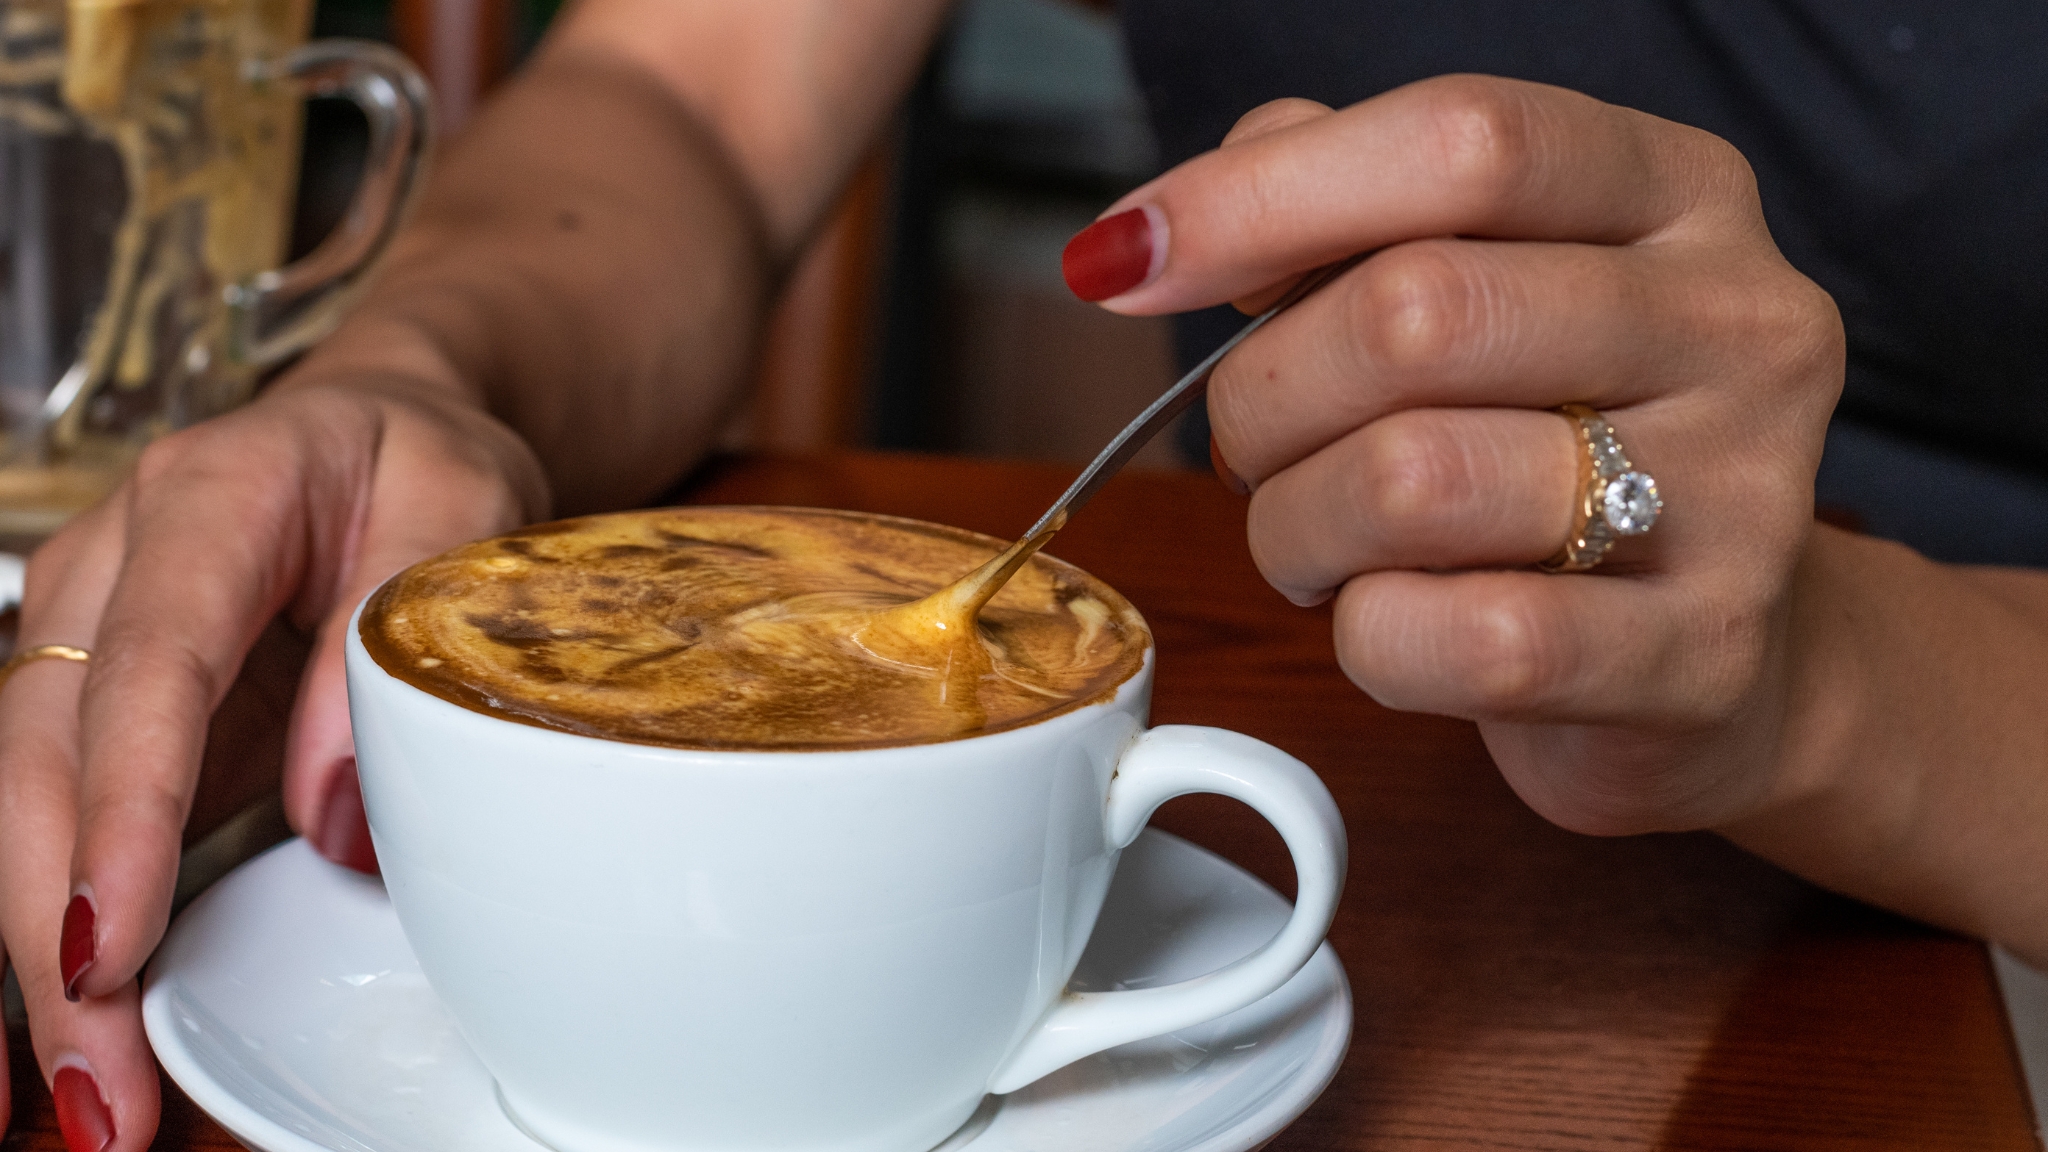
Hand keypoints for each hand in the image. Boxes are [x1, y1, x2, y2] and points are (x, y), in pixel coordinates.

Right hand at [0, 376, 544, 1150]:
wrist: (385, 429)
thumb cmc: (426, 464)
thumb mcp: (463, 511)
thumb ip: (391, 649)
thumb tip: (335, 819)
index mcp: (209, 501)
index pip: (146, 666)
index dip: (124, 811)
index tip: (109, 939)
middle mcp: (115, 569)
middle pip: (46, 754)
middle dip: (54, 923)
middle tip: (100, 1078)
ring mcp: (91, 637)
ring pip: (28, 800)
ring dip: (46, 951)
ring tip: (96, 1093)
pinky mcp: (107, 705)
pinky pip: (65, 818)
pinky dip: (66, 922)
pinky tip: (83, 1026)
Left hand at [1065, 76, 1843, 835]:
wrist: (1707, 652)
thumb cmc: (1551, 445)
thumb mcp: (1476, 283)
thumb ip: (1342, 208)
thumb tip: (1170, 226)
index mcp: (1675, 192)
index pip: (1463, 142)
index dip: (1263, 196)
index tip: (1129, 259)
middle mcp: (1737, 321)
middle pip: (1413, 312)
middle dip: (1266, 399)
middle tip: (1255, 450)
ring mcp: (1743, 492)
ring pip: (1413, 481)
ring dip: (1300, 527)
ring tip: (1322, 542)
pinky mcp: (1705, 653)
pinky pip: (1462, 637)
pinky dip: (1373, 637)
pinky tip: (1395, 619)